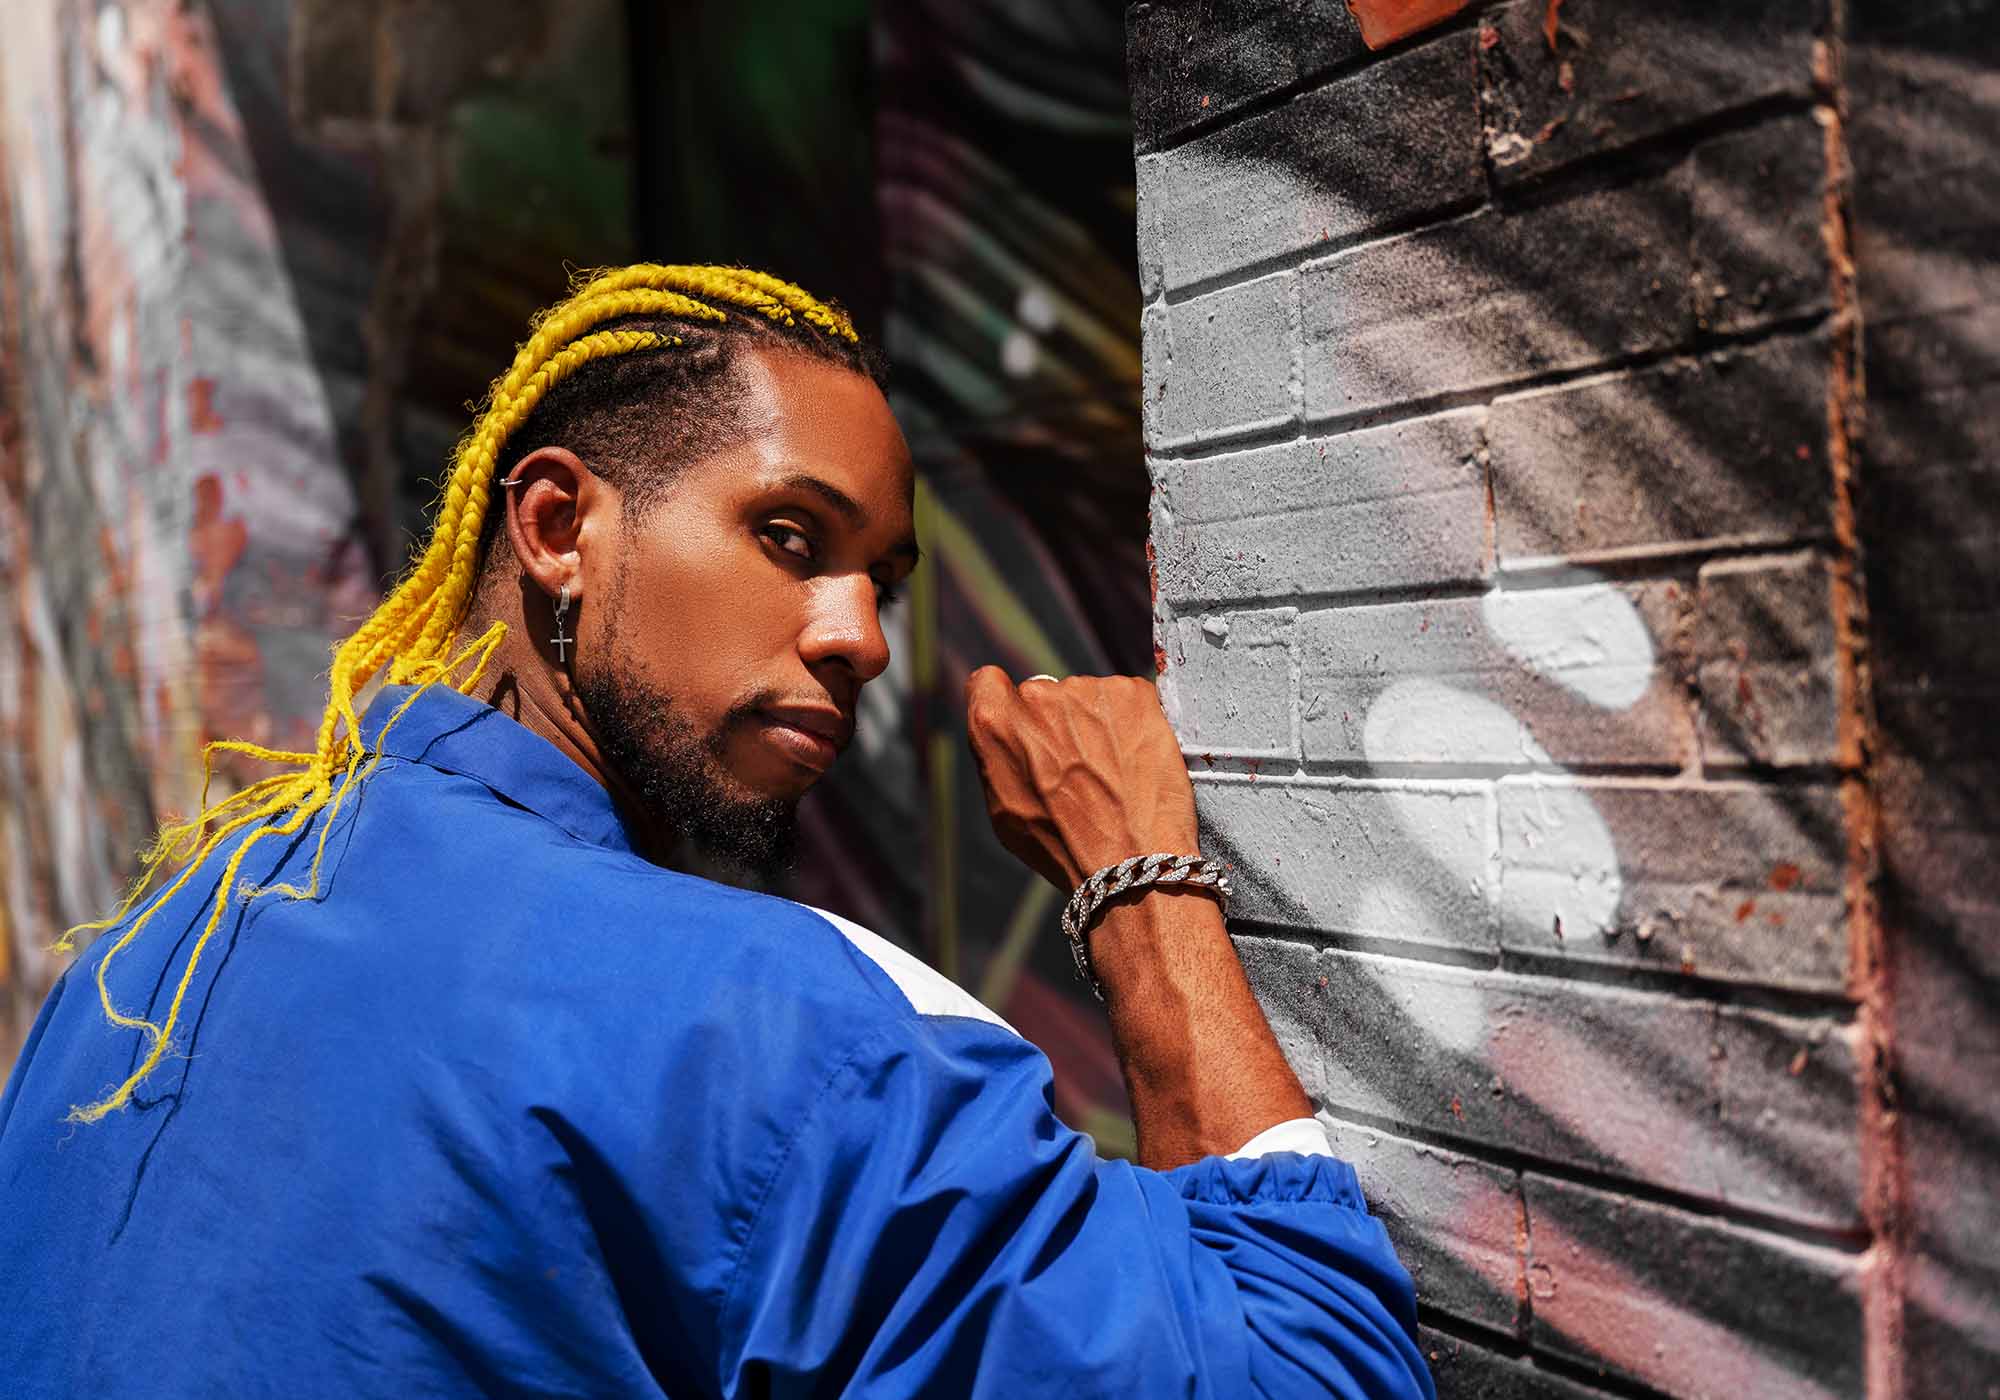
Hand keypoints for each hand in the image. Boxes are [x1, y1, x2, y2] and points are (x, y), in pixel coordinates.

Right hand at [964, 669, 1201, 893]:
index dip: (1006, 703)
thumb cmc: (1064, 845)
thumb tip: (1006, 737)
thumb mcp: (1004, 810)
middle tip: (1077, 764)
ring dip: (1096, 723)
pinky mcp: (1133, 693)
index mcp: (995, 722)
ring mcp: (1088, 690)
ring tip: (1111, 771)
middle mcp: (1039, 695)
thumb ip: (997, 758)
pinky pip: (1126, 699)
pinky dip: (1132, 722)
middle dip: (1056, 720)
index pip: (988, 683)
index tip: (1023, 722)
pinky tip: (1135, 760)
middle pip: (1043, 692)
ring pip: (1087, 697)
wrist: (1129, 859)